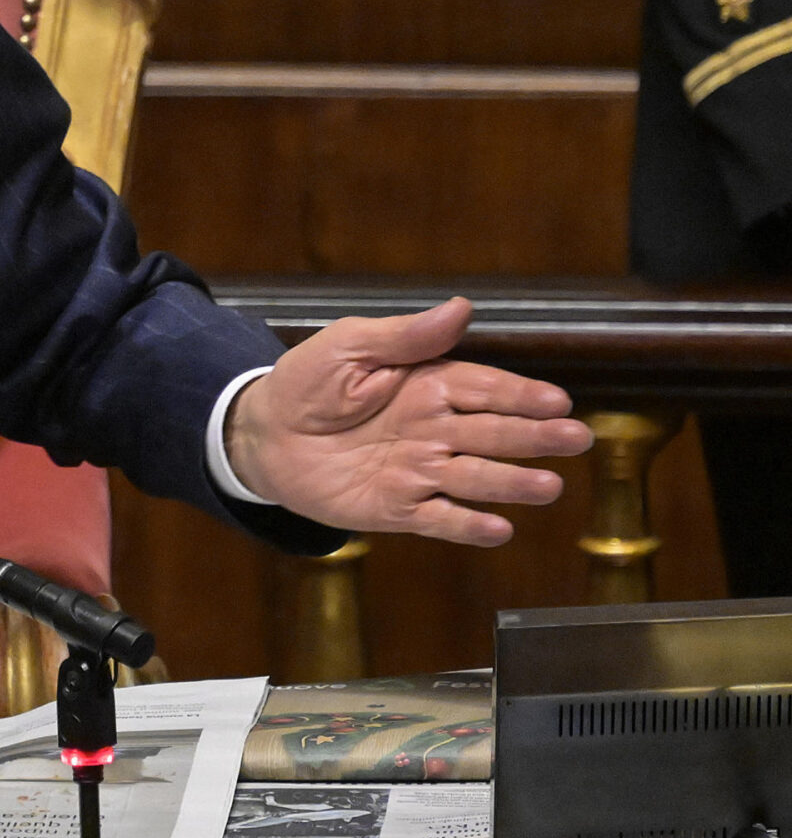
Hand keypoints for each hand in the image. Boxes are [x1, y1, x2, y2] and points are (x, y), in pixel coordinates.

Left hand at [224, 297, 593, 545]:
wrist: (262, 435)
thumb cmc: (307, 383)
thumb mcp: (349, 346)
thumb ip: (405, 336)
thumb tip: (460, 307)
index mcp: (428, 384)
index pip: (485, 387)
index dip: (522, 394)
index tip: (557, 400)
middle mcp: (433, 429)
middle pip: (493, 433)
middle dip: (535, 436)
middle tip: (575, 439)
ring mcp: (419, 470)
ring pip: (475, 477)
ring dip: (512, 483)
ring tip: (548, 487)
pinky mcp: (397, 508)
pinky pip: (438, 518)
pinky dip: (467, 526)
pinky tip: (499, 529)